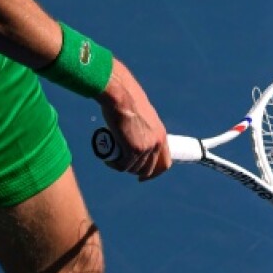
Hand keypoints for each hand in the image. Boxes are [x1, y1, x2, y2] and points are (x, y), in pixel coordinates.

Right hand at [96, 59, 170, 180]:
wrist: (121, 96)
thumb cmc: (129, 101)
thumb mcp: (143, 116)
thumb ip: (144, 125)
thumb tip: (138, 130)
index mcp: (161, 136)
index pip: (165, 163)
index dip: (154, 173)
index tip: (142, 176)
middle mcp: (156, 144)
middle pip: (148, 169)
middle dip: (134, 172)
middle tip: (121, 165)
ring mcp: (145, 148)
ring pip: (133, 168)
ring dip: (122, 168)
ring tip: (112, 160)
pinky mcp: (132, 150)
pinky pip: (123, 166)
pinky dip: (115, 166)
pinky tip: (108, 161)